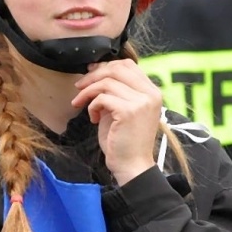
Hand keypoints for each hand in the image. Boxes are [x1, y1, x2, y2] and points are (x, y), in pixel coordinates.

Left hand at [71, 59, 162, 184]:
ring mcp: (141, 102)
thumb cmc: (125, 141)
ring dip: (88, 91)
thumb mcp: (123, 110)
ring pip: (107, 82)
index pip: (128, 65)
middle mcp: (150, 94)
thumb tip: (96, 72)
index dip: (106, 66)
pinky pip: (102, 98)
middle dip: (94, 75)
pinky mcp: (128, 111)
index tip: (90, 74)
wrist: (132, 166)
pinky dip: (92, 106)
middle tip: (80, 86)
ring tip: (80, 103)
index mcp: (152, 92)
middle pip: (117, 68)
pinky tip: (93, 118)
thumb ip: (116, 92)